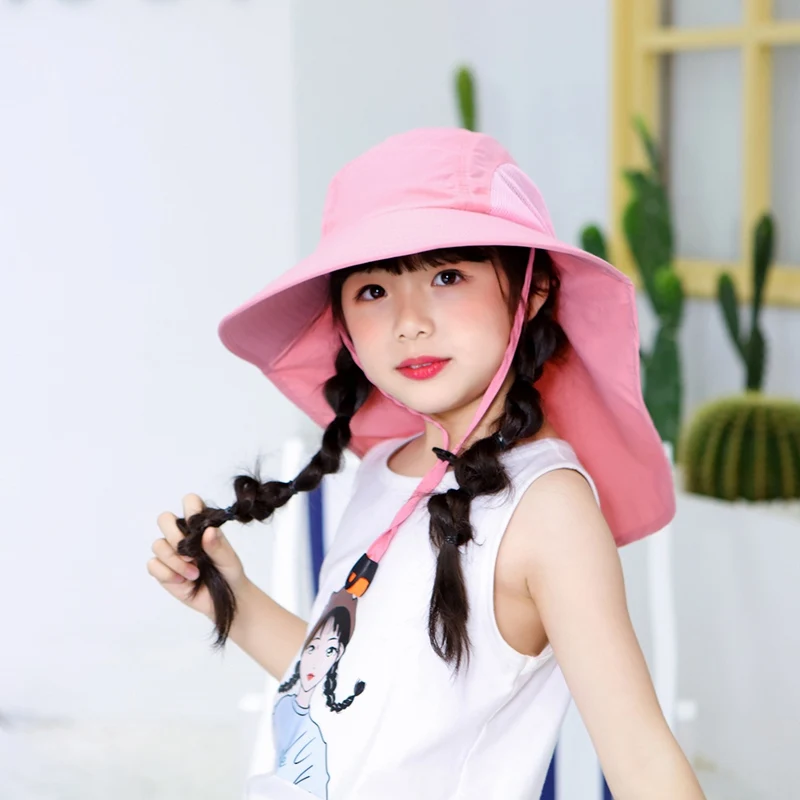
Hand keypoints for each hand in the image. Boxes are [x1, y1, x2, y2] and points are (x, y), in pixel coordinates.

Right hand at [148, 493, 248, 620]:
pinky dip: (167, 574)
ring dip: (175, 561)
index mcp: (200, 526)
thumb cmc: (229, 574)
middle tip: (191, 554)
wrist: (225, 601)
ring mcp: (171, 553)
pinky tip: (183, 581)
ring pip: (157, 544)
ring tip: (194, 573)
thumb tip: (208, 530)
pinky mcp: (163, 571)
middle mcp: (183, 535)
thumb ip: (219, 546)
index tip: (197, 527)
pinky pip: (153, 565)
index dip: (190, 509)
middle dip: (174, 536)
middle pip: (164, 519)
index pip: (190, 502)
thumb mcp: (230, 560)